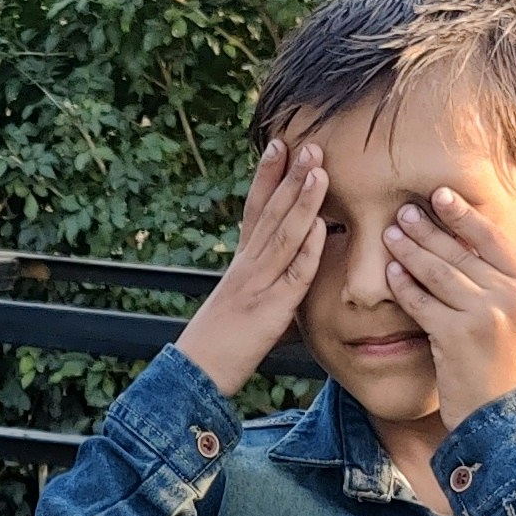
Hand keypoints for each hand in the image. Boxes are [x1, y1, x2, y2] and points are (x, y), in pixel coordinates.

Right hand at [175, 140, 326, 394]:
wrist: (196, 373)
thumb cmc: (223, 343)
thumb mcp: (244, 302)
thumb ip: (268, 281)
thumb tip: (294, 269)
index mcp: (241, 262)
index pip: (254, 209)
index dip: (266, 176)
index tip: (279, 144)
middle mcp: (247, 266)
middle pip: (269, 213)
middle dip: (289, 176)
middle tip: (308, 142)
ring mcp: (258, 285)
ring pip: (283, 235)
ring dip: (302, 201)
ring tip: (318, 170)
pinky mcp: (270, 311)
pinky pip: (292, 277)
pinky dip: (306, 251)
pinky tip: (319, 228)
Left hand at [384, 185, 515, 422]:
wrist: (505, 417)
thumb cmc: (505, 367)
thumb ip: (503, 283)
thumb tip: (472, 243)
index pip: (492, 238)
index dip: (463, 215)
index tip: (439, 194)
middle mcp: (512, 295)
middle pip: (460, 251)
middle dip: (427, 228)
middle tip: (402, 211)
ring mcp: (485, 315)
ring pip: (437, 272)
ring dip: (409, 250)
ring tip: (389, 234)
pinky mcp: (456, 336)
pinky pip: (421, 302)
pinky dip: (403, 285)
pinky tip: (389, 273)